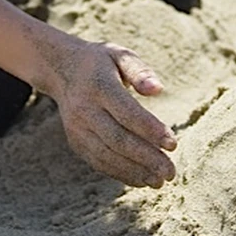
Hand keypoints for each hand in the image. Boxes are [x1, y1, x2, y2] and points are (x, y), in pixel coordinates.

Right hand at [44, 38, 176, 187]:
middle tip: (171, 172)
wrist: (62, 69)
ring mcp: (76, 128)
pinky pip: (98, 162)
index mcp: (98, 86)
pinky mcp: (75, 141)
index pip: (127, 113)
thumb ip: (140, 71)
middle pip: (118, 139)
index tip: (173, 144)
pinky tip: (141, 180)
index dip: (151, 130)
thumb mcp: (121, 54)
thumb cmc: (102, 61)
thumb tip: (158, 90)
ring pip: (107, 155)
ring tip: (159, 181)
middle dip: (146, 158)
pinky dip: (120, 173)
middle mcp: (84, 109)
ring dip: (135, 172)